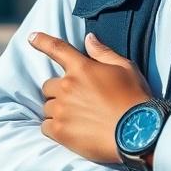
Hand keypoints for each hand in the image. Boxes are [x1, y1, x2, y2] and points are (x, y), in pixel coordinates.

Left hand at [29, 30, 152, 164]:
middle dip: (59, 91)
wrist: (138, 133)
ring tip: (78, 119)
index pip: (57, 49)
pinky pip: (45, 127)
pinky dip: (54, 128)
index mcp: (82, 68)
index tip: (31, 37)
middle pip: (48, 86)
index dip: (42, 41)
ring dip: (57, 111)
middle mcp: (67, 86)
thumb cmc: (134, 99)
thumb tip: (88, 38)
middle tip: (77, 102)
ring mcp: (62, 109)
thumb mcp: (125, 68)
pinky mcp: (60, 131)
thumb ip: (103, 52)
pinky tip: (70, 132)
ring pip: (47, 107)